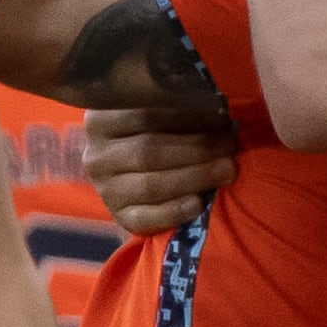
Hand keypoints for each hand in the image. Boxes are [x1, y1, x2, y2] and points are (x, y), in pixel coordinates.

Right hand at [85, 107, 239, 236]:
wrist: (132, 172)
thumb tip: (216, 107)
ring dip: (194, 177)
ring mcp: (105, 189)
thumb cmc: (154, 134)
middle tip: (230, 146)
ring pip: (150, 185)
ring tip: (227, 169)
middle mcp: (96, 155)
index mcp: (100, 120)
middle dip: (197, 149)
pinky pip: (145, 219)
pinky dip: (174, 211)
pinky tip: (199, 204)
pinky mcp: (119, 216)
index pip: (144, 114)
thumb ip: (174, 107)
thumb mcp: (155, 113)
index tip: (220, 115)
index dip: (186, 115)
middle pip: (149, 152)